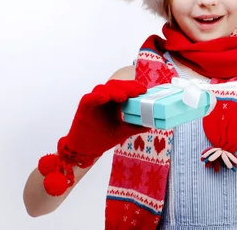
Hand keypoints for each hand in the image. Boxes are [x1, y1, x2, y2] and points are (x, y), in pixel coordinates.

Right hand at [38, 79, 146, 195]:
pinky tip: (105, 98)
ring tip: (123, 97)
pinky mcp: (83, 108)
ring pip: (103, 89)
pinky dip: (96, 96)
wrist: (86, 150)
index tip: (144, 90)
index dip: (133, 86)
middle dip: (127, 87)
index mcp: (114, 102)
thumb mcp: (123, 132)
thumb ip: (136, 126)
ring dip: (114, 91)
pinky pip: (89, 98)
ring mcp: (93, 102)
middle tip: (137, 92)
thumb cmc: (102, 138)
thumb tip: (152, 124)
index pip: (124, 88)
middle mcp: (104, 99)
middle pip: (115, 85)